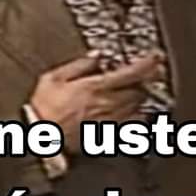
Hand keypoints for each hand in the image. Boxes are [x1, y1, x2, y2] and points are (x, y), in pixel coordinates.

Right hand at [29, 53, 161, 153]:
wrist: (40, 139)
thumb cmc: (43, 111)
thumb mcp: (53, 78)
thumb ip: (78, 65)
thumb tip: (95, 56)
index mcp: (96, 87)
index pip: (132, 73)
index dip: (148, 64)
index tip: (155, 58)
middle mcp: (108, 104)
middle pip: (140, 91)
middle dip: (144, 82)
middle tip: (143, 75)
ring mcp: (110, 121)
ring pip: (139, 108)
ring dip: (140, 99)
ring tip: (134, 93)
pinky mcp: (108, 136)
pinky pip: (132, 126)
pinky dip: (136, 118)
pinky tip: (131, 114)